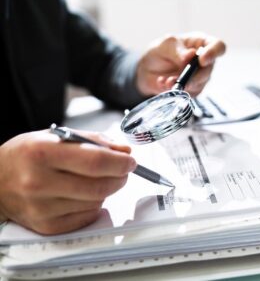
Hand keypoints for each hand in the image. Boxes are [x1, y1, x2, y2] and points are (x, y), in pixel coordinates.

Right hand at [0, 130, 135, 234]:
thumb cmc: (27, 154)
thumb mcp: (56, 136)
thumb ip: (94, 140)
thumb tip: (124, 152)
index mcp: (43, 153)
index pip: (95, 161)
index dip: (120, 162)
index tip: (130, 161)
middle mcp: (40, 183)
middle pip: (100, 185)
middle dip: (120, 176)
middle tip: (123, 169)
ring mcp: (43, 208)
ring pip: (97, 201)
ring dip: (108, 188)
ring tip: (98, 178)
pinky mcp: (47, 226)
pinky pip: (87, 216)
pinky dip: (95, 203)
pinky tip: (85, 193)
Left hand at [136, 32, 225, 96]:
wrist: (147, 69)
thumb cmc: (161, 52)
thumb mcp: (166, 45)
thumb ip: (178, 50)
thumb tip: (190, 56)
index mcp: (202, 43)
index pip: (218, 47)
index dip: (213, 53)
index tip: (202, 60)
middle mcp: (204, 61)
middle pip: (209, 70)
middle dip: (193, 76)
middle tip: (179, 78)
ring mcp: (199, 77)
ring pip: (198, 84)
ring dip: (182, 84)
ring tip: (167, 81)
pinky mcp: (191, 90)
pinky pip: (188, 94)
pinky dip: (174, 90)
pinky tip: (163, 83)